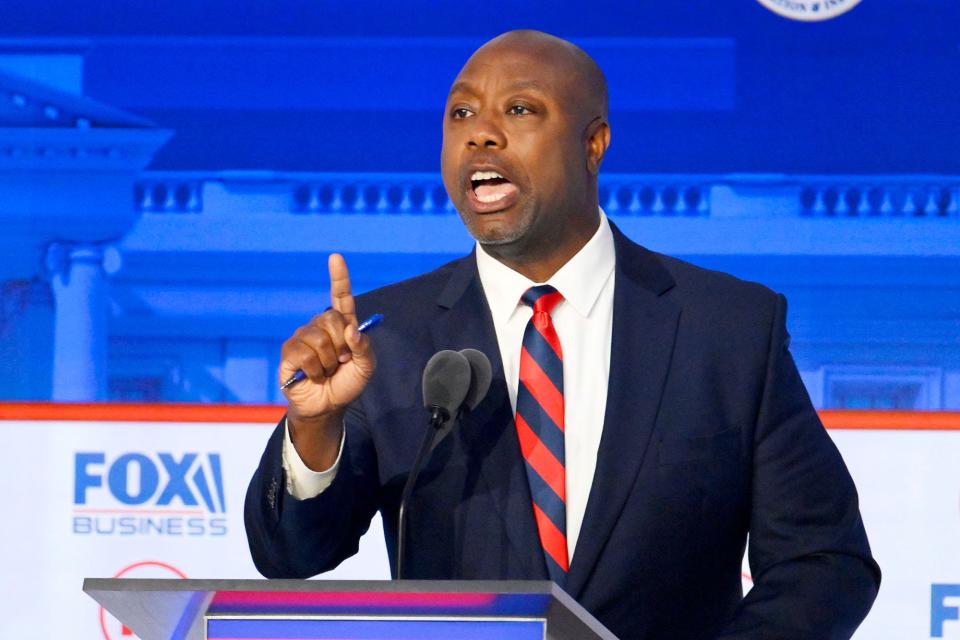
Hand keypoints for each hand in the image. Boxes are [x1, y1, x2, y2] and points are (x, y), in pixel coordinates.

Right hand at [279, 254, 375, 467]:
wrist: (328, 406)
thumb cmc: (347, 383)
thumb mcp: (366, 368)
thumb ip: (364, 348)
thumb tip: (352, 331)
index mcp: (341, 325)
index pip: (341, 297)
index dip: (339, 277)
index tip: (335, 258)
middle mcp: (320, 326)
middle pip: (331, 319)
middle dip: (342, 345)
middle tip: (342, 361)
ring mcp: (303, 337)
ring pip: (319, 340)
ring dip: (328, 362)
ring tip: (326, 370)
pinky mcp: (289, 352)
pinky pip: (304, 354)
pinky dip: (314, 370)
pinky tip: (313, 375)